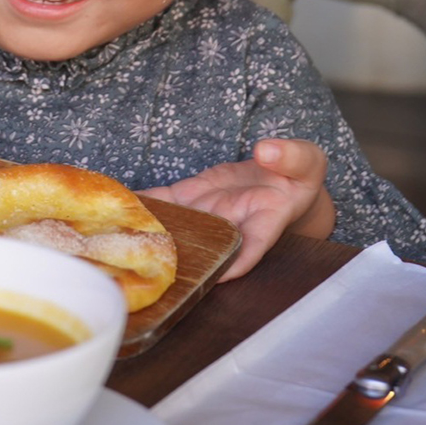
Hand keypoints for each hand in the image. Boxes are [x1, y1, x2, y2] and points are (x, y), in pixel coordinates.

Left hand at [140, 139, 333, 281]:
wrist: (277, 177)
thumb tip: (266, 149)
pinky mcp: (189, 197)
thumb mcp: (307, 162)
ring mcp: (205, 213)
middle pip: (206, 246)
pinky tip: (118, 207)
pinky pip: (165, 201)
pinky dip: (144, 204)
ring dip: (153, 233)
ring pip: (178, 226)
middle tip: (156, 266)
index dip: (235, 262)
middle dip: (183, 258)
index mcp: (265, 222)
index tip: (219, 275)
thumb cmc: (297, 175)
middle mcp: (230, 225)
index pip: (251, 248)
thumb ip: (291, 156)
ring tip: (124, 239)